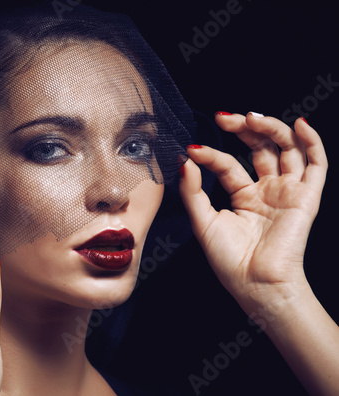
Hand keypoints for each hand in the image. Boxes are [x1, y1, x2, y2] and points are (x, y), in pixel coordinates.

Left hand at [179, 113, 327, 307]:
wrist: (255, 283)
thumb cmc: (229, 259)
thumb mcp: (202, 221)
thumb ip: (193, 191)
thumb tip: (185, 161)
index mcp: (243, 195)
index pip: (229, 163)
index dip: (212, 153)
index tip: (193, 149)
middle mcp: (266, 189)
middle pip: (260, 147)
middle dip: (243, 128)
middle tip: (224, 118)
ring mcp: (287, 191)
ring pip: (286, 148)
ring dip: (272, 128)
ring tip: (251, 117)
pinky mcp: (307, 197)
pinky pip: (316, 164)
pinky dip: (312, 141)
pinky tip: (300, 124)